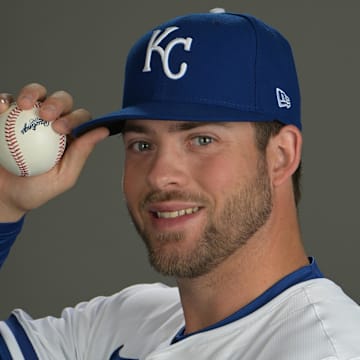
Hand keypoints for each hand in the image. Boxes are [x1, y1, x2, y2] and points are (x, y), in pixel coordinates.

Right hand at [0, 83, 108, 221]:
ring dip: (33, 92)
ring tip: (25, 105)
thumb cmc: (36, 189)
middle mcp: (52, 122)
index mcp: (70, 136)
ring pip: (37, 92)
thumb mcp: (63, 177)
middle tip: (46, 116)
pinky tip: (2, 106)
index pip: (80, 119)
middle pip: (61, 100)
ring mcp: (29, 116)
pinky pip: (7, 101)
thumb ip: (81, 153)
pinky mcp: (7, 114)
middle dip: (57, 102)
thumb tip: (103, 131)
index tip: (60, 129)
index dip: (75, 118)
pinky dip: (5, 100)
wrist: (3, 196)